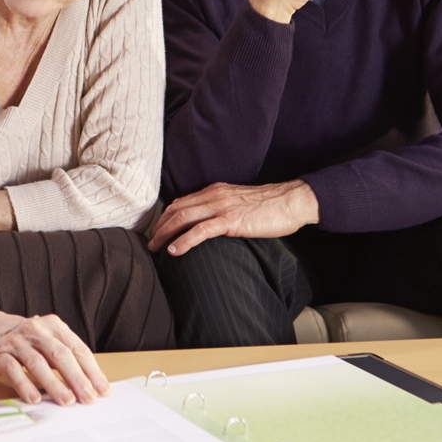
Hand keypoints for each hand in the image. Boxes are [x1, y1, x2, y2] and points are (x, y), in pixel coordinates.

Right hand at [0, 310, 108, 406]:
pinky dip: (25, 385)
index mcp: (54, 326)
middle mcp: (37, 330)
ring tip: (67, 401)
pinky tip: (34, 399)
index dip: (92, 370)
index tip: (102, 390)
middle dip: (77, 378)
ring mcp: (17, 341)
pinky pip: (13, 370)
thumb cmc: (27, 340)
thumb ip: (66, 357)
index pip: (77, 349)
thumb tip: (91, 385)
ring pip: (38, 363)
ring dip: (54, 384)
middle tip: (88, 398)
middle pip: (60, 355)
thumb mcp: (48, 340)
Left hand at [147, 180, 318, 255]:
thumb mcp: (239, 202)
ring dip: (165, 234)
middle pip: (176, 209)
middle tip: (149, 243)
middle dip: (159, 227)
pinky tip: (174, 250)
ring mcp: (221, 207)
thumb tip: (210, 224)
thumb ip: (223, 209)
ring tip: (155, 249)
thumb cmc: (269, 206)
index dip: (165, 217)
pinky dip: (184, 240)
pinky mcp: (231, 220)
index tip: (157, 231)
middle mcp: (213, 196)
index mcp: (214, 191)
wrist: (291, 201)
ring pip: (183, 218)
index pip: (181, 202)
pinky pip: (201, 231)